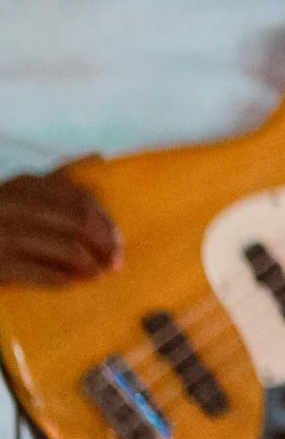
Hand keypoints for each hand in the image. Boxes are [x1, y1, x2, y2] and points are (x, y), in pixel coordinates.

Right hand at [0, 172, 120, 286]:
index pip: (80, 199)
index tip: (119, 241)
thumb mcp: (17, 194)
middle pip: (79, 222)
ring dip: (89, 264)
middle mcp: (13, 204)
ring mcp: (2, 234)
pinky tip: (68, 283)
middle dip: (104, 244)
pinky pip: (41, 273)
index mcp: (23, 185)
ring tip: (96, 274)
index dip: (106, 221)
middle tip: (115, 263)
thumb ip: (52, 181)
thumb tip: (95, 155)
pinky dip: (61, 279)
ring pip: (67, 248)